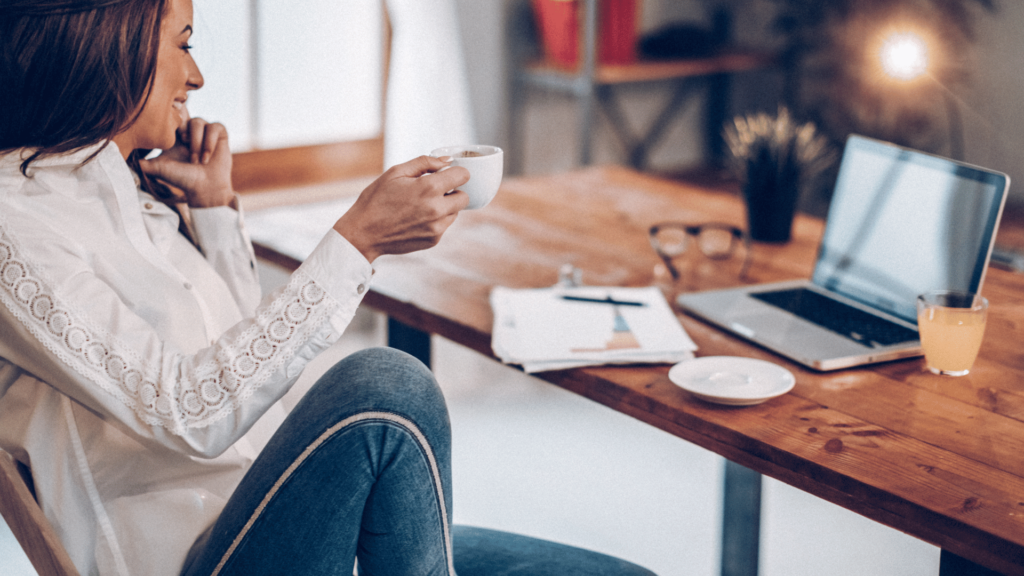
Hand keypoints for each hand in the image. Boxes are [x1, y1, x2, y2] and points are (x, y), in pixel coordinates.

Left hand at [139, 112, 234, 207]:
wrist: (205, 189)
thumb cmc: (183, 180)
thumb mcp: (159, 168)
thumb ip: (143, 161)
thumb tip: (121, 158)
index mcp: (175, 136)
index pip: (171, 115)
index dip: (171, 116)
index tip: (170, 130)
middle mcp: (190, 132)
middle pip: (184, 112)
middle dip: (183, 126)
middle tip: (183, 141)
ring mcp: (205, 133)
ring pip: (199, 121)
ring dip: (196, 142)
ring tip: (196, 160)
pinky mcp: (220, 135)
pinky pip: (215, 127)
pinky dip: (209, 142)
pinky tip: (207, 157)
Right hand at [334, 156, 470, 261]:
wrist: (363, 233)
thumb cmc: (376, 200)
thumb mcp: (396, 172)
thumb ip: (425, 162)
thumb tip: (447, 160)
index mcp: (428, 188)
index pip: (463, 176)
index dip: (457, 172)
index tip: (448, 174)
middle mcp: (437, 209)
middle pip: (465, 197)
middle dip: (454, 191)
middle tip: (436, 190)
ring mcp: (437, 228)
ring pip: (456, 213)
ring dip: (445, 206)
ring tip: (422, 205)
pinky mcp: (434, 240)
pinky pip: (444, 226)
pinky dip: (436, 220)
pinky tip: (417, 218)